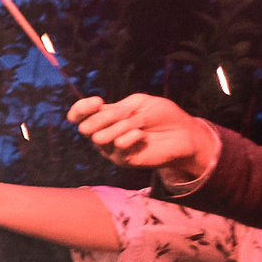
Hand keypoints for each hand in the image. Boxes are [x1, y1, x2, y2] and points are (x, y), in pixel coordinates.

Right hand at [71, 93, 217, 176]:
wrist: (183, 134)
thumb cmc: (162, 116)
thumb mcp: (141, 102)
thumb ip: (120, 107)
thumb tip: (106, 117)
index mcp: (104, 118)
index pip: (78, 116)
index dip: (81, 108)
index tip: (98, 101)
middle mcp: (103, 134)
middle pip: (85, 128)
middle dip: (105, 117)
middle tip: (126, 114)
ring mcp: (111, 149)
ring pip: (99, 138)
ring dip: (120, 127)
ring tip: (139, 126)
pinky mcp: (123, 160)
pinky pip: (118, 146)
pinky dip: (131, 136)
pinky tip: (142, 136)